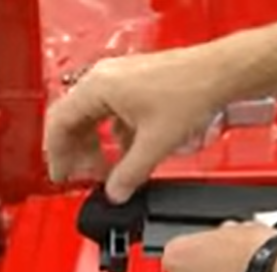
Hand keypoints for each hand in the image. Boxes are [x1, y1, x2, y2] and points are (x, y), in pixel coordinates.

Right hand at [44, 47, 229, 202]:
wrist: (219, 74)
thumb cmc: (190, 92)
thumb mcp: (156, 143)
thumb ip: (131, 173)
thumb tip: (116, 192)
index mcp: (98, 88)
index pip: (60, 123)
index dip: (57, 155)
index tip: (61, 176)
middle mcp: (104, 79)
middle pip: (75, 120)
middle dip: (79, 152)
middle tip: (84, 177)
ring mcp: (121, 79)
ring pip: (96, 117)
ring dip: (99, 145)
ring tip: (109, 170)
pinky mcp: (137, 83)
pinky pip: (115, 112)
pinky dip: (117, 135)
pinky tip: (131, 153)